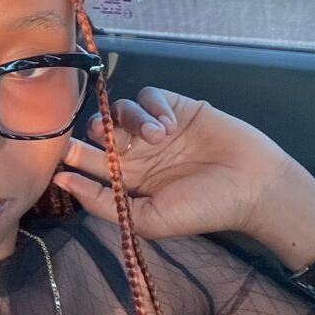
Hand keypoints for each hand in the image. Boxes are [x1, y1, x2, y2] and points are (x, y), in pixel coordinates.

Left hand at [54, 87, 293, 241]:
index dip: (72, 153)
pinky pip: (148, 95)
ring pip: (119, 109)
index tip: (65, 151)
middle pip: (97, 130)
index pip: (86, 161)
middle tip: (109, 137)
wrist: (253, 186)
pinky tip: (170, 125)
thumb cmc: (202, 209)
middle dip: (95, 130)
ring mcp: (154, 128)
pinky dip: (153, 107)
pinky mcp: (174, 107)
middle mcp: (135, 152)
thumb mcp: (147, 219)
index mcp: (125, 180)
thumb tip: (61, 180)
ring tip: (158, 137)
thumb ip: (101, 202)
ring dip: (131, 120)